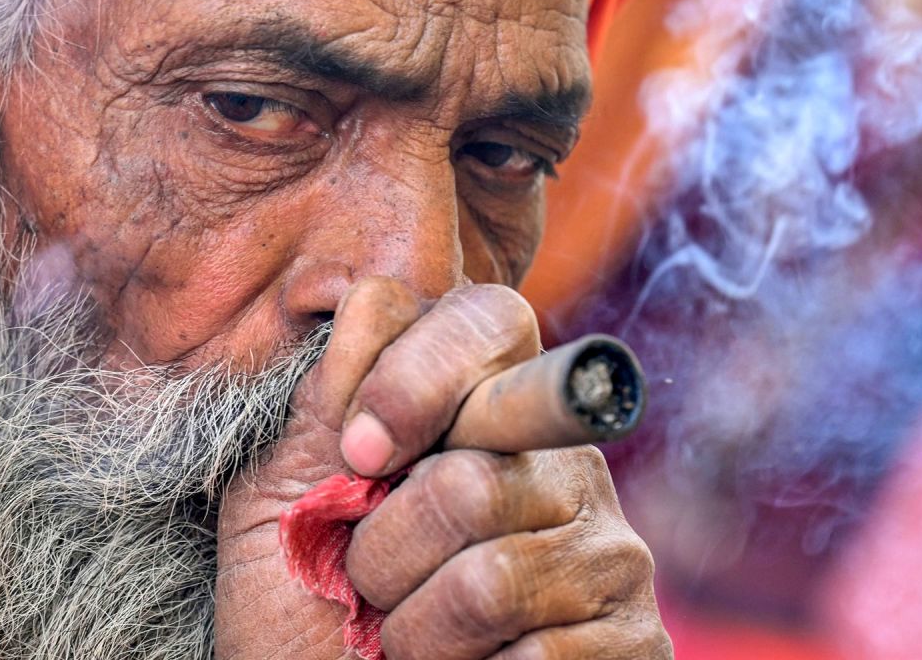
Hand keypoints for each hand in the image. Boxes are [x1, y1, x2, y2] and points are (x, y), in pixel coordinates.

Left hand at [214, 278, 670, 658]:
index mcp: (488, 411)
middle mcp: (566, 466)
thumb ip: (327, 394)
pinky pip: (538, 656)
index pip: (491, 321)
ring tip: (406, 639)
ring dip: (413, 628)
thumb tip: (373, 297)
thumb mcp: (285, 490)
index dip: (415, 379)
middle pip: (476, 472)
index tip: (354, 456)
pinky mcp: (637, 642)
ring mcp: (611, 554)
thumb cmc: (308, 607)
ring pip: (492, 574)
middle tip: (367, 580)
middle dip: (388, 546)